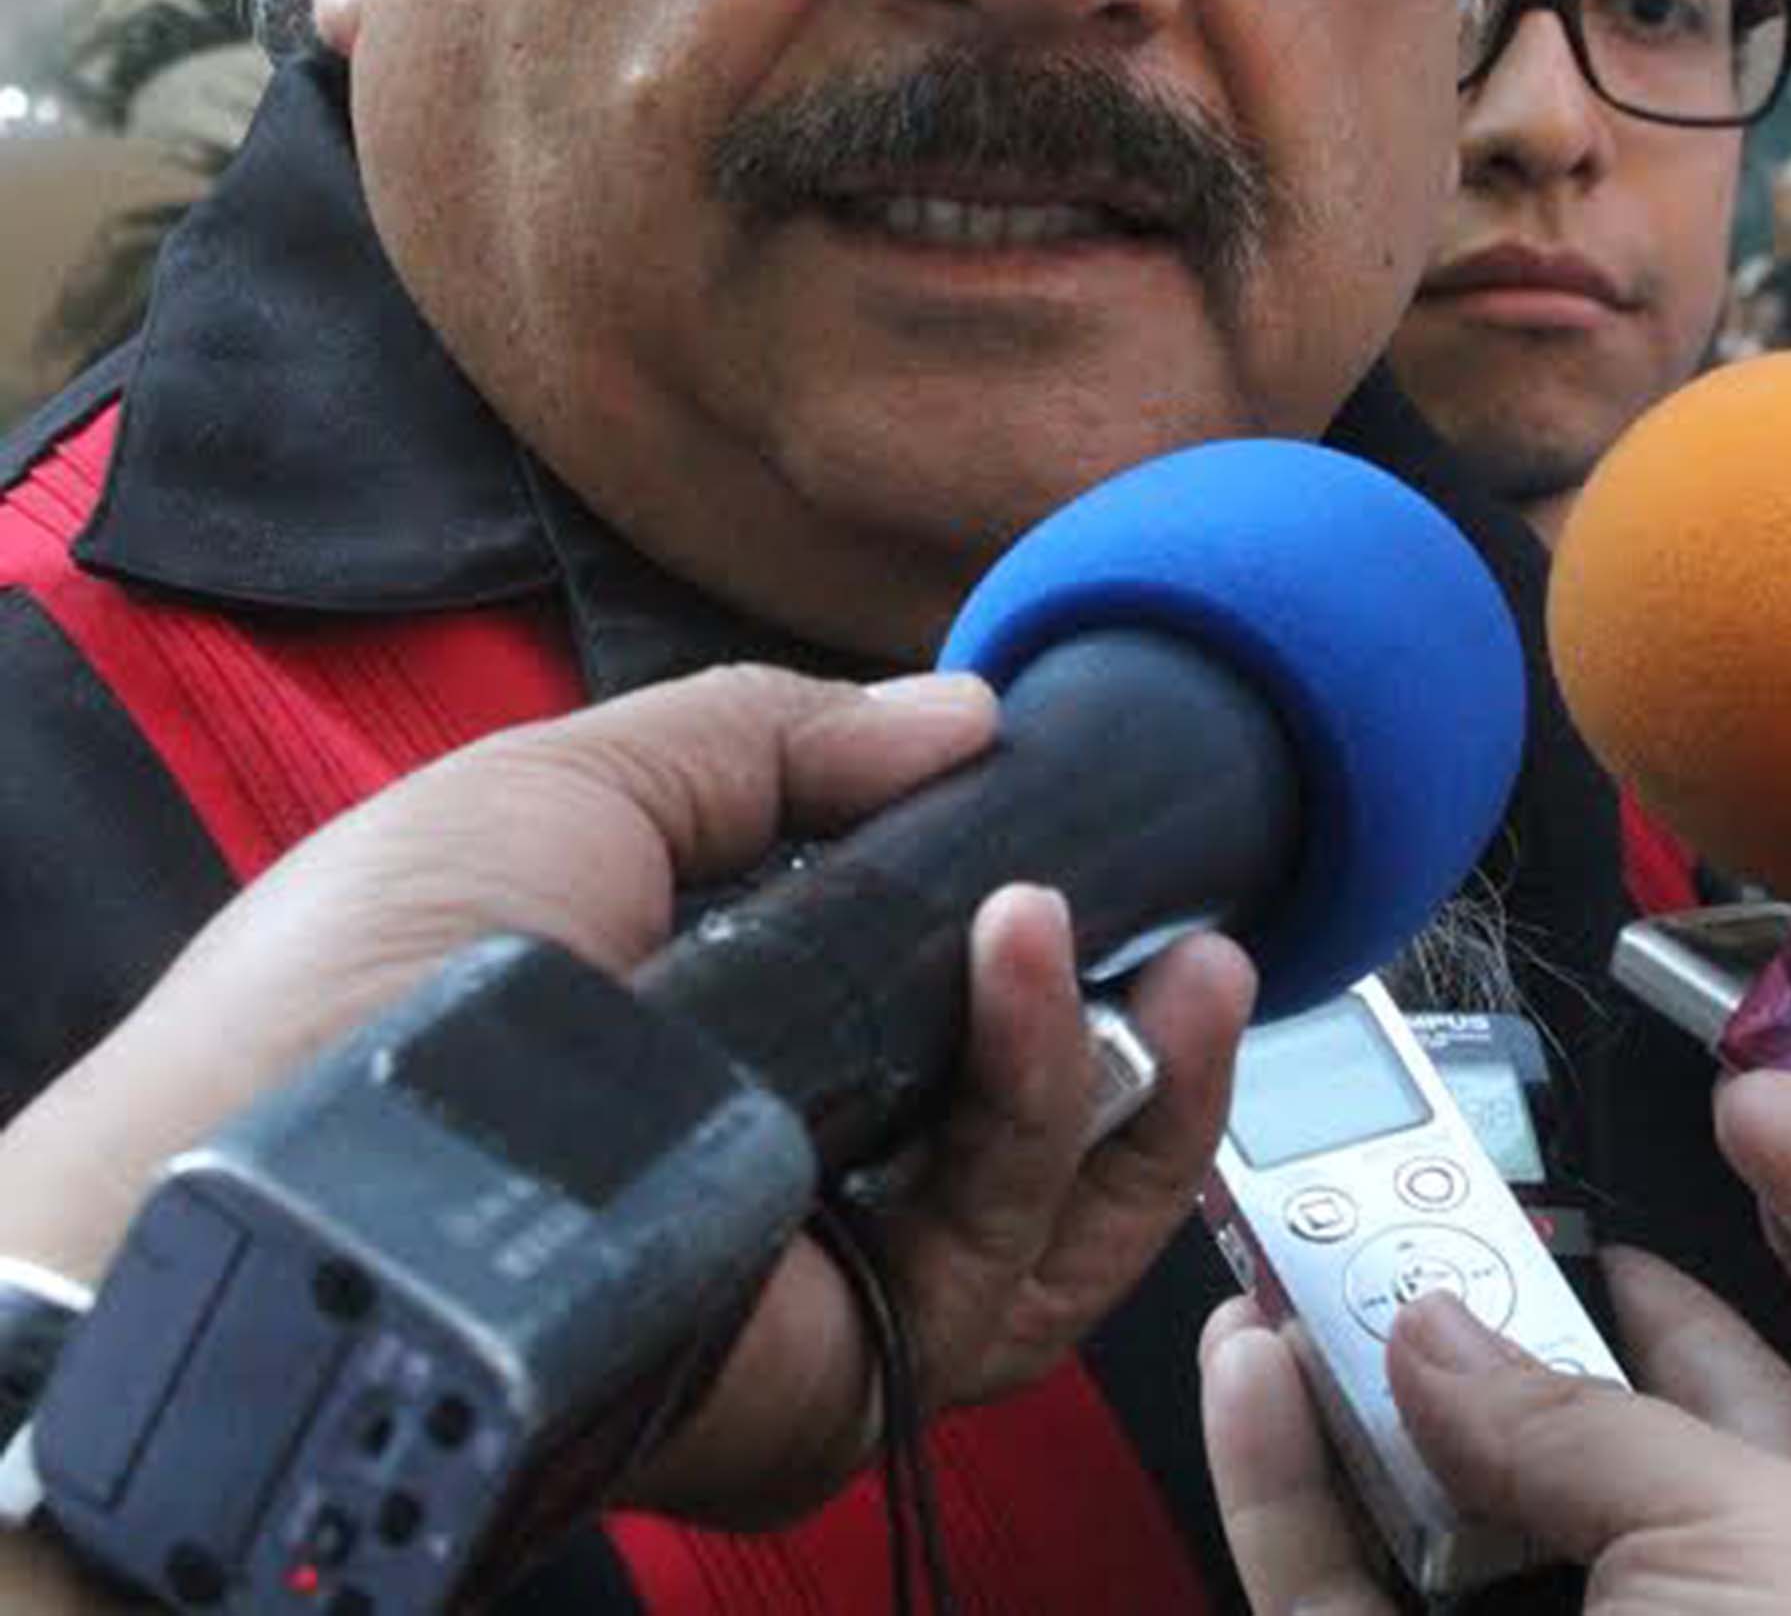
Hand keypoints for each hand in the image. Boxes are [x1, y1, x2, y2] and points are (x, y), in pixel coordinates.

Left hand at [0, 663, 1252, 1539]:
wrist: (296, 1163)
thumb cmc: (387, 971)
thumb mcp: (583, 786)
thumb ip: (779, 742)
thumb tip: (962, 714)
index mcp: (716, 1049)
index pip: (925, 1023)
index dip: (1032, 955)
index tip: (1096, 865)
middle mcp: (782, 1182)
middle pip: (1031, 1143)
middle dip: (1138, 1042)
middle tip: (1195, 944)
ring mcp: (815, 1288)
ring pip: (1049, 1218)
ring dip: (1105, 1062)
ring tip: (1077, 934)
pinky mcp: (832, 1374)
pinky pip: (1009, 1278)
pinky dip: (1055, 1123)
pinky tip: (1042, 988)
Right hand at [1200, 1246, 1790, 1615]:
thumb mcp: (1752, 1549)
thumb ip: (1588, 1420)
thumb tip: (1443, 1327)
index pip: (1705, 1375)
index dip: (1618, 1264)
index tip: (1518, 1171)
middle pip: (1532, 1433)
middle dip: (1444, 1307)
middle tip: (1366, 1198)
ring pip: (1407, 1504)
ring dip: (1334, 1373)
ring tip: (1279, 1254)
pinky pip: (1320, 1590)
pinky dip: (1271, 1472)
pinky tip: (1247, 1367)